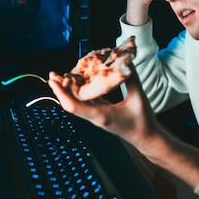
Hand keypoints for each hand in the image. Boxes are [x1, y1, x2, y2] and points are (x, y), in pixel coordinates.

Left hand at [47, 67, 161, 148]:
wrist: (145, 138)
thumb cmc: (143, 121)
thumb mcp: (139, 97)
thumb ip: (132, 79)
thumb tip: (125, 61)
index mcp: (101, 115)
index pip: (74, 106)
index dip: (61, 93)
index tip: (53, 81)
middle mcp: (95, 116)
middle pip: (71, 103)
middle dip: (60, 89)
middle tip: (53, 74)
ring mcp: (96, 115)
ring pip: (77, 102)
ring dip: (69, 90)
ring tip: (62, 75)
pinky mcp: (100, 113)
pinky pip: (86, 101)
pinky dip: (81, 90)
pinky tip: (82, 80)